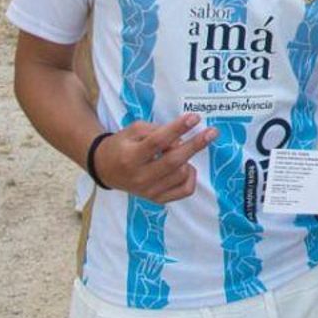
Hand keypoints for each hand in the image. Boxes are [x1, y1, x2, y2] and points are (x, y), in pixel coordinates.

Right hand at [94, 113, 217, 202]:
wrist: (106, 169)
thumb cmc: (122, 145)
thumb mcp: (133, 130)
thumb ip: (156, 131)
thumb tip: (181, 138)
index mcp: (130, 157)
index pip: (157, 142)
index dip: (177, 129)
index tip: (194, 118)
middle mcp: (139, 178)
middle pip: (174, 161)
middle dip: (195, 145)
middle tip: (212, 132)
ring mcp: (149, 191)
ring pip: (181, 174)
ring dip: (187, 158)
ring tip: (178, 150)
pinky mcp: (157, 199)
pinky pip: (185, 190)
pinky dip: (190, 176)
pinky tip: (185, 166)